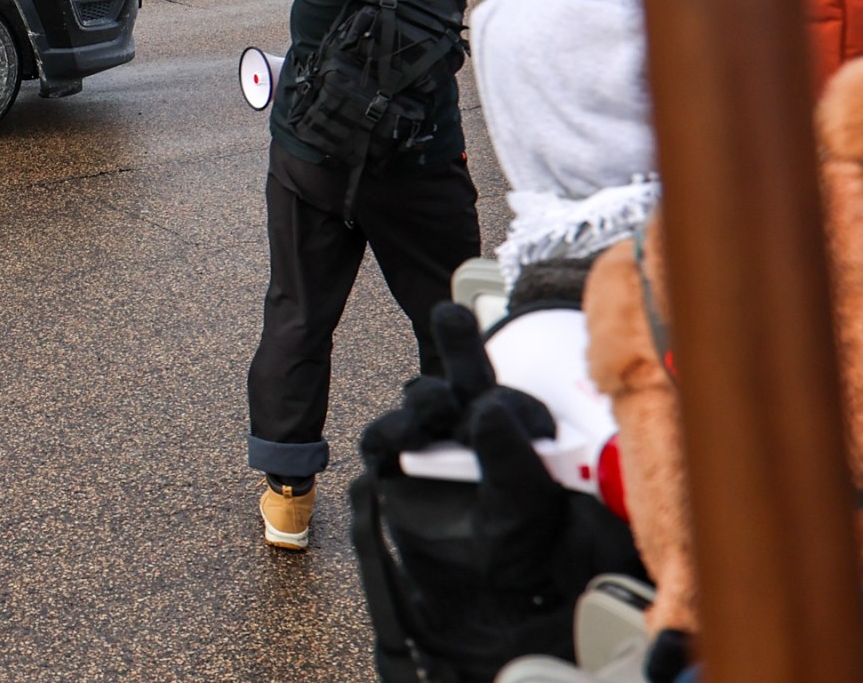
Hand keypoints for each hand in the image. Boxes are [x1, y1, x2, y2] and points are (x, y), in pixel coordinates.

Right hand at [360, 303, 570, 587]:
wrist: (474, 596)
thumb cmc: (515, 550)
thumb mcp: (526, 506)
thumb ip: (513, 457)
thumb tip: (492, 407)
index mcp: (518, 434)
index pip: (512, 401)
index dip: (510, 405)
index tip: (511, 416)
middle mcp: (473, 428)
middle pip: (465, 375)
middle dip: (457, 341)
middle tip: (448, 314)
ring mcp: (432, 442)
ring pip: (424, 399)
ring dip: (428, 400)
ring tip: (435, 411)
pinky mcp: (393, 463)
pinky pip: (383, 437)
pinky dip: (391, 434)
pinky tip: (402, 441)